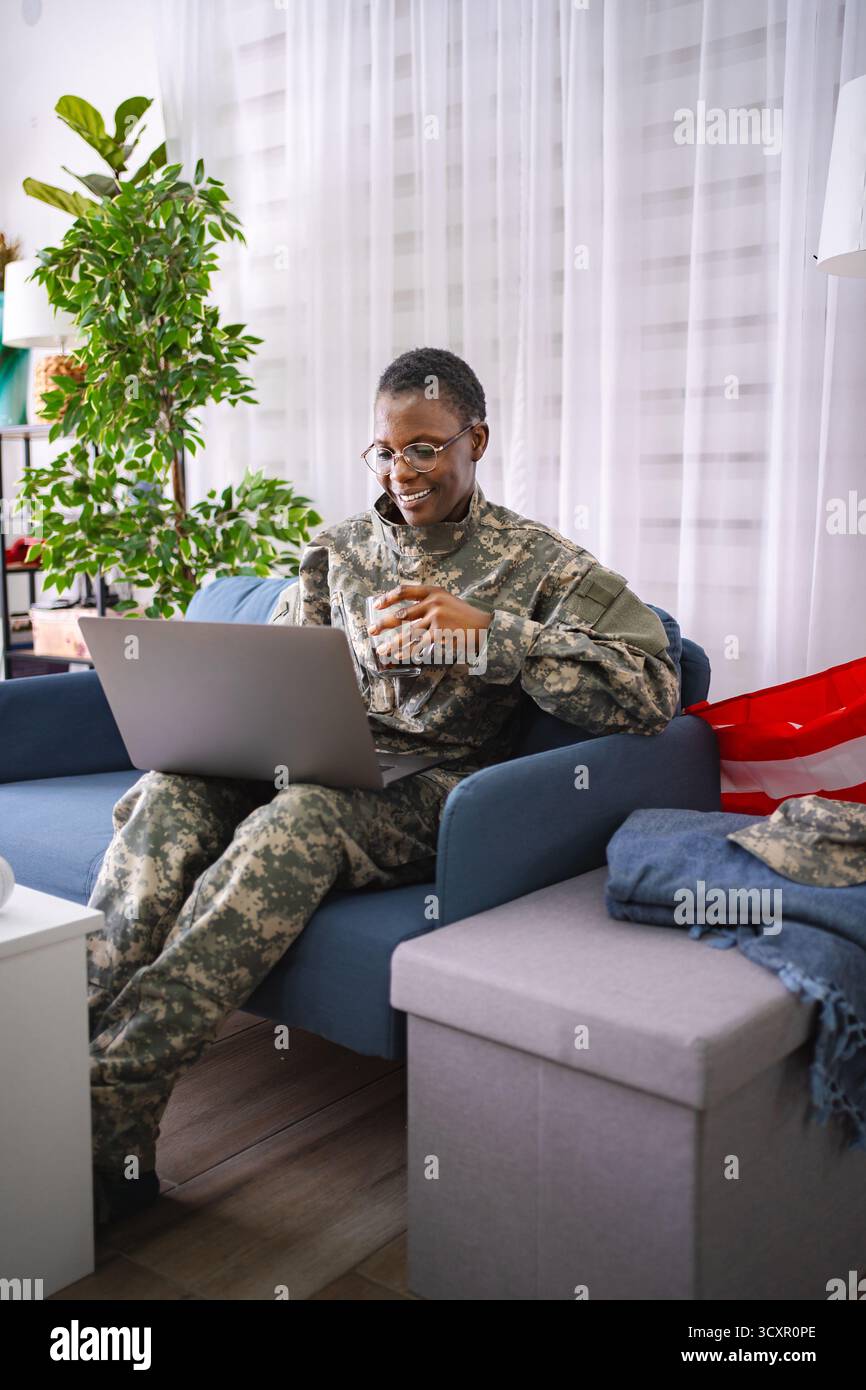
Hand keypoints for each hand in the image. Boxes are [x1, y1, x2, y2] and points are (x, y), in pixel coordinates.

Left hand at [368, 583, 492, 665]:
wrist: (484, 627)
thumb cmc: (464, 616)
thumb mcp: (447, 601)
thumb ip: (428, 603)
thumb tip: (404, 614)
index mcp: (433, 591)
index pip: (405, 590)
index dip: (388, 597)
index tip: (377, 605)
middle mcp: (433, 602)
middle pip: (401, 614)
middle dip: (384, 624)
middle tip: (371, 630)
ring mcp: (436, 617)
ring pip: (407, 632)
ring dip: (392, 643)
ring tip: (381, 650)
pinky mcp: (439, 633)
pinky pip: (418, 644)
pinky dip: (407, 652)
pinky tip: (398, 656)